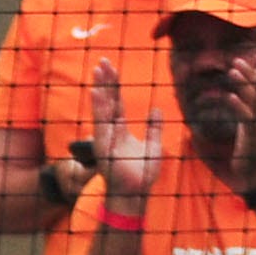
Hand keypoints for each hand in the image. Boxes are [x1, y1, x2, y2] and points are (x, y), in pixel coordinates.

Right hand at [94, 59, 165, 203]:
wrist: (135, 194)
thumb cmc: (142, 175)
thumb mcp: (154, 146)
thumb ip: (155, 127)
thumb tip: (157, 109)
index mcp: (119, 131)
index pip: (116, 104)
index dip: (114, 86)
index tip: (111, 68)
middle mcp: (109, 132)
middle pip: (108, 101)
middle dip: (106, 81)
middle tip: (103, 61)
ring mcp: (105, 138)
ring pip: (103, 107)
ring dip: (101, 88)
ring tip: (99, 69)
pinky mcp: (104, 145)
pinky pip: (102, 122)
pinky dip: (100, 106)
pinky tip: (98, 91)